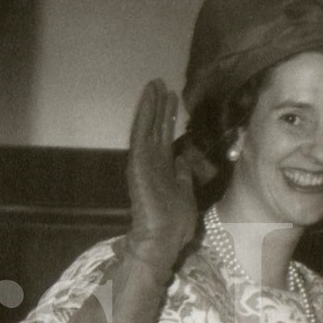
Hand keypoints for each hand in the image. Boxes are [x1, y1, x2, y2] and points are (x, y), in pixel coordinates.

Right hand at [124, 79, 194, 272]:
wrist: (163, 239)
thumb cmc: (175, 224)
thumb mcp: (185, 194)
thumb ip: (182, 176)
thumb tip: (183, 161)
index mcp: (163, 170)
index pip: (164, 138)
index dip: (168, 119)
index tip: (172, 100)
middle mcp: (151, 162)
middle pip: (155, 128)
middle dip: (159, 106)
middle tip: (162, 83)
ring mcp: (143, 161)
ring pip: (147, 126)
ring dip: (150, 105)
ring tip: (155, 83)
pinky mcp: (137, 162)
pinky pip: (141, 133)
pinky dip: (145, 114)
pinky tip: (149, 98)